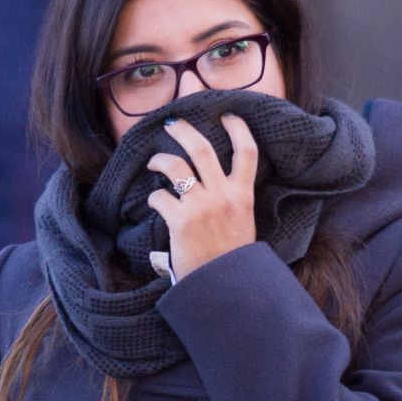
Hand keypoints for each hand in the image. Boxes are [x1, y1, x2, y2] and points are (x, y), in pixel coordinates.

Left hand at [145, 113, 258, 277]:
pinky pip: (160, 197)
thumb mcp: (243, 221)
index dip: (238, 128)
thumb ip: (232, 199)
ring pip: (175, 166)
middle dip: (184, 130)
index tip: (227, 115)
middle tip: (172, 122)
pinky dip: (154, 198)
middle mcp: (223, 195)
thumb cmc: (231, 256)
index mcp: (243, 194)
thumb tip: (214, 180)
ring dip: (160, 159)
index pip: (247, 151)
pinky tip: (156, 203)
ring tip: (154, 161)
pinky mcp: (181, 220)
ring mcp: (201, 206)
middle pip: (202, 148)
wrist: (223, 285)